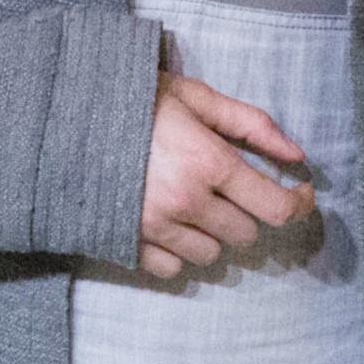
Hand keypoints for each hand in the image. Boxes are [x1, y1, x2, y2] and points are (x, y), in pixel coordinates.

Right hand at [138, 71, 314, 278]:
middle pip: (245, 232)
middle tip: (227, 186)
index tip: (301, 194)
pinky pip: (174, 268)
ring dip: (213, 232)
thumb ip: (250, 123)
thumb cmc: (132, 100)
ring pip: (212, 254)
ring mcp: (156, 228)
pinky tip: (168, 222)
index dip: (298, 204)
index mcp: (208, 162)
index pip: (275, 206)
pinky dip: (178, 250)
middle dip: (245, 210)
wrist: (62, 120)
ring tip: (193, 201)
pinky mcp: (130, 243)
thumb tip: (296, 154)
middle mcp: (186, 202)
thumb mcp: (194, 96)